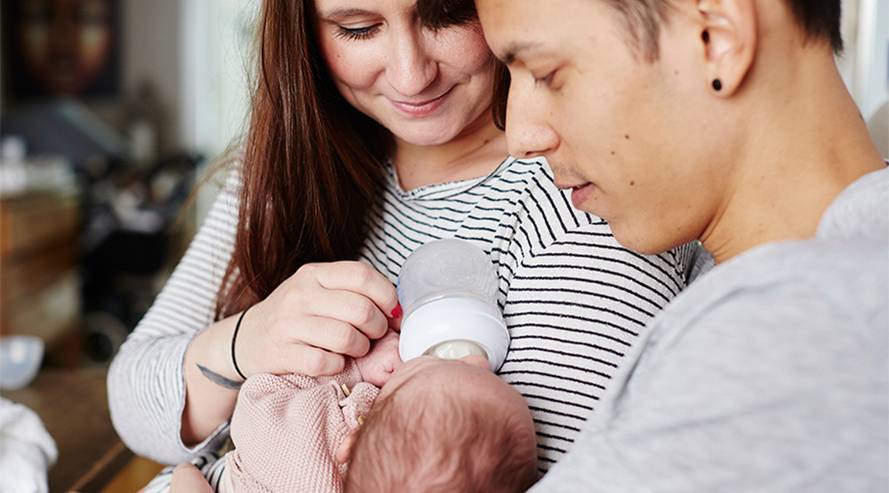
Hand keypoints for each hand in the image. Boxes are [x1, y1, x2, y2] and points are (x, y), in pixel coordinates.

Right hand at [234, 261, 399, 377]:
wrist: (245, 339)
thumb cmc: (296, 316)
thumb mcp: (318, 291)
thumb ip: (354, 293)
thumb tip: (399, 310)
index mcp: (314, 274)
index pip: (362, 275)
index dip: (387, 295)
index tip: (392, 311)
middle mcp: (300, 295)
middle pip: (360, 310)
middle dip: (377, 327)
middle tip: (373, 335)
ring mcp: (288, 324)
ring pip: (347, 337)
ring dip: (360, 348)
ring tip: (355, 349)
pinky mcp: (281, 354)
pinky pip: (326, 362)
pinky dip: (338, 365)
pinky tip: (334, 361)